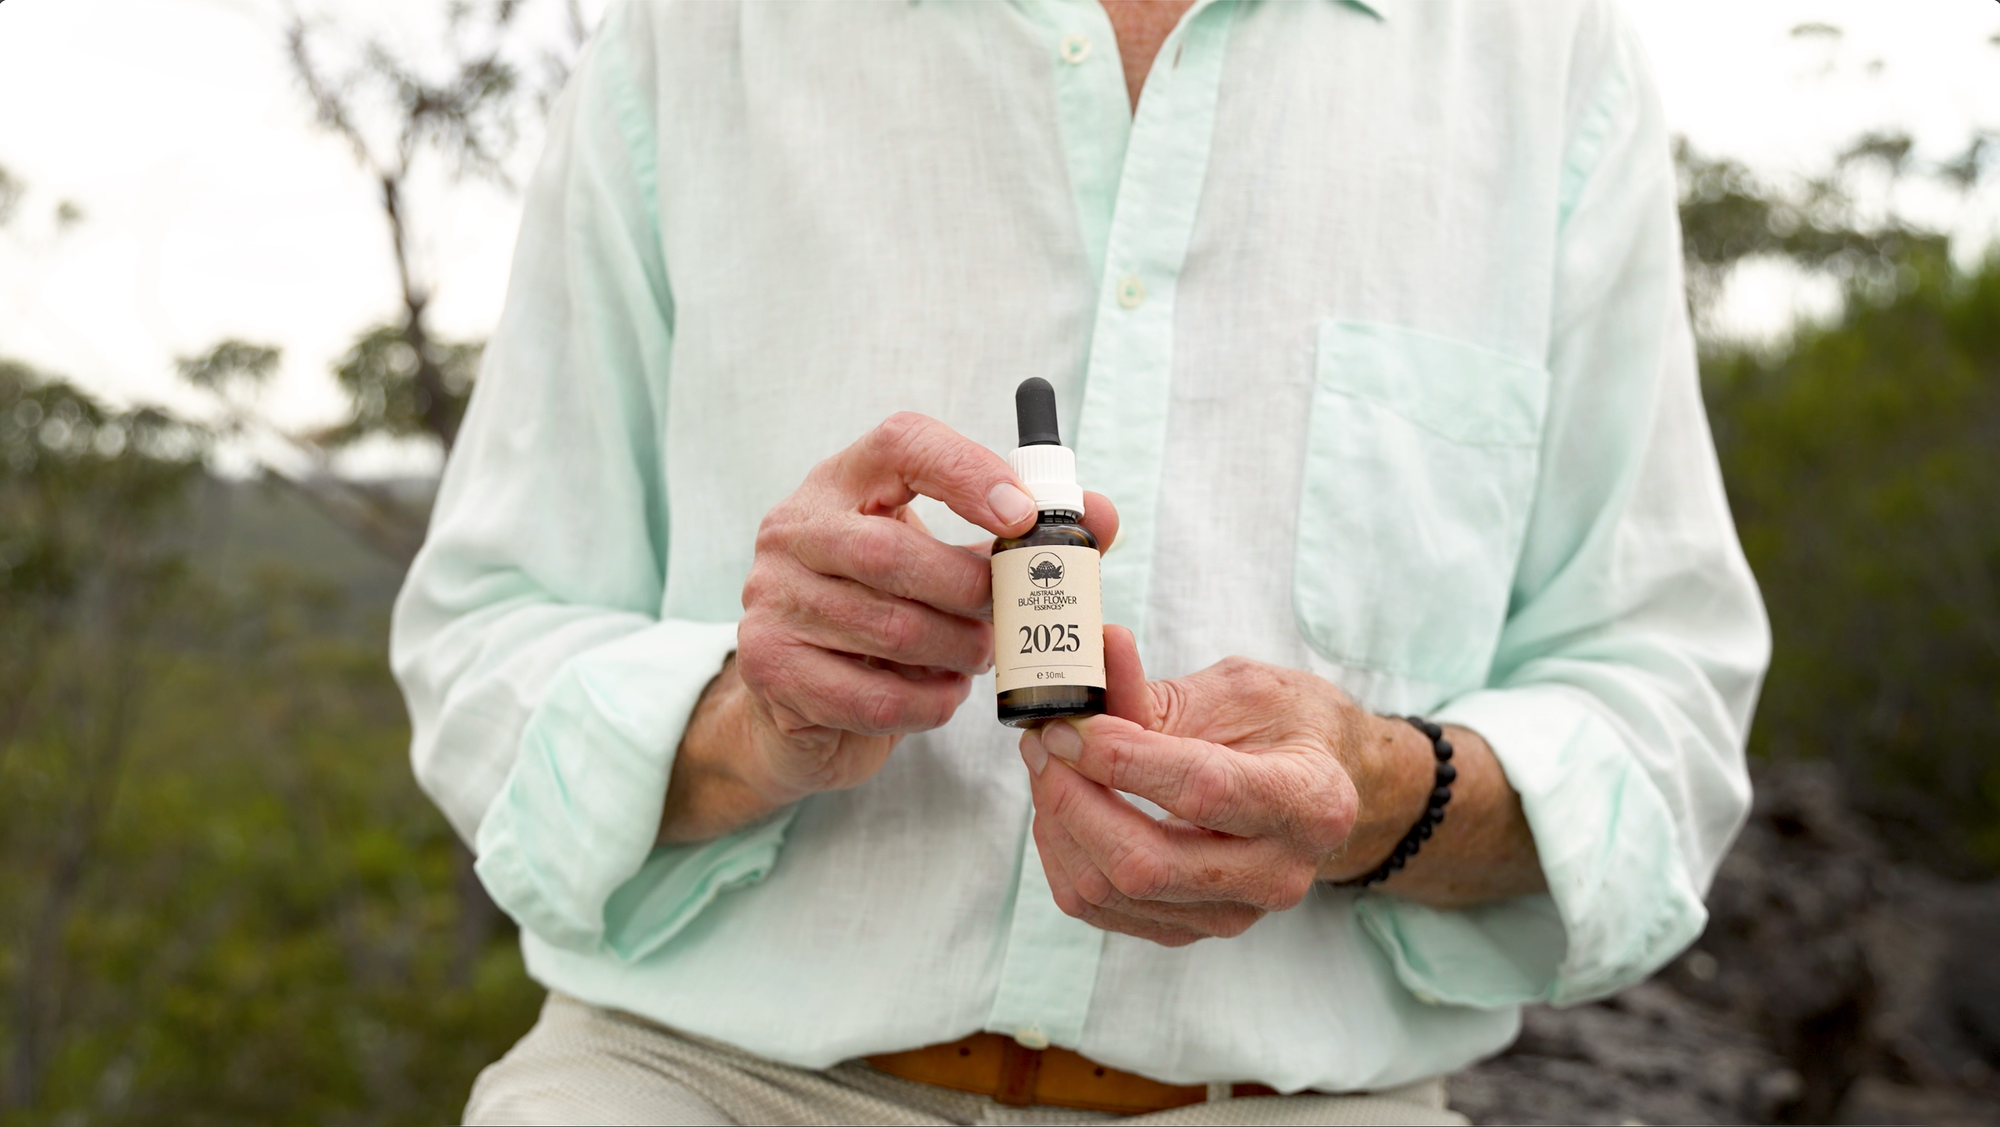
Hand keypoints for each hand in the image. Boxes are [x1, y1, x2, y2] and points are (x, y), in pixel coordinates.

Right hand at [661, 412, 1118, 842]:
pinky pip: (874, 696)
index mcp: (841, 482)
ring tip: (977, 656)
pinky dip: (929, 704)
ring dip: (956, 652)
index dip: (969, 472)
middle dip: (968, 591)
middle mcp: (793, 530)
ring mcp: (771, 599)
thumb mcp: (949, 562)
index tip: (1023, 515)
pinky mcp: (770, 667)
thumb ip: (1021, 539)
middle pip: (892, 551)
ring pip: (889, 629)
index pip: (901, 444)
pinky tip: (943, 695)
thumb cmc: (893, 612)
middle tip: (1004, 615)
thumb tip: (1101, 515)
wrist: (805, 699)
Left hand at [1018, 627, 1442, 945]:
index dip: (1120, 758)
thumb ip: (1159, 688)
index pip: (1201, 791)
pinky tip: (1063, 806)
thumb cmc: (1283, 727)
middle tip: (1043, 740)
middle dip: (1073, 797)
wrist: (1318, 787)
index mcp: (1309, 803)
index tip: (1067, 724)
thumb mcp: (1239, 688)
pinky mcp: (1190, 928)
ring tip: (1049, 764)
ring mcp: (1233, 913)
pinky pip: (1101, 909)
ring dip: (1059, 824)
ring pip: (1112, 891)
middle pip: (1145, 863)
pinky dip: (1065, 854)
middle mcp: (1277, 874)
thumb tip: (1096, 650)